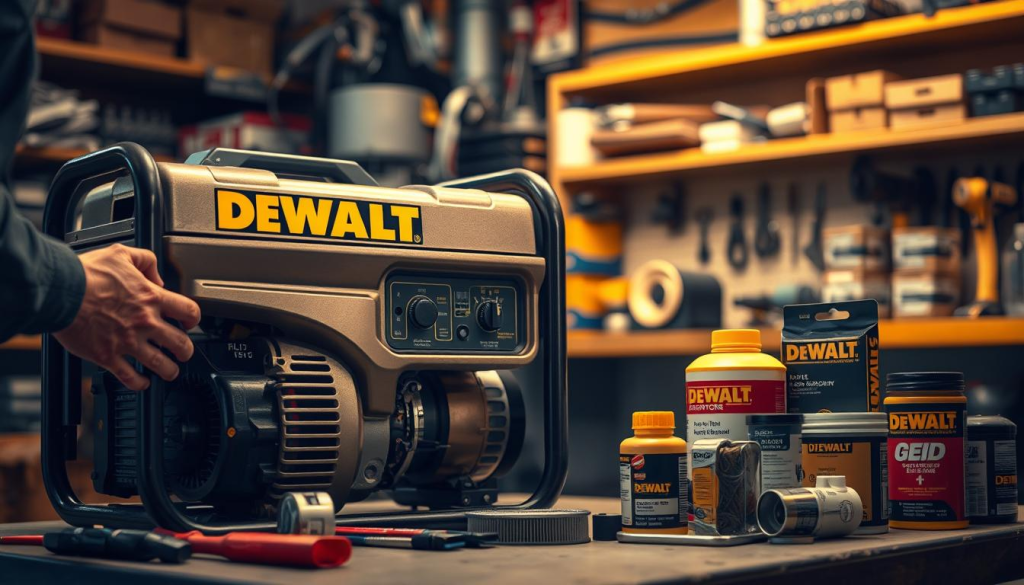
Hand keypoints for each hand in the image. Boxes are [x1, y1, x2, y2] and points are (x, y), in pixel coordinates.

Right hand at [55, 244, 200, 390]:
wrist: (60, 291)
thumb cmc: (85, 274)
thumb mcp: (121, 254)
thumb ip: (145, 261)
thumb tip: (156, 277)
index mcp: (151, 298)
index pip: (189, 311)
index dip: (193, 319)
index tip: (189, 323)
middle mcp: (145, 322)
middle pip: (181, 344)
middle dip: (186, 351)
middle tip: (184, 352)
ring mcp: (128, 341)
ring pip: (161, 365)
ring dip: (170, 371)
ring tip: (170, 371)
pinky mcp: (108, 356)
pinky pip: (130, 377)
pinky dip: (139, 383)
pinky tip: (142, 382)